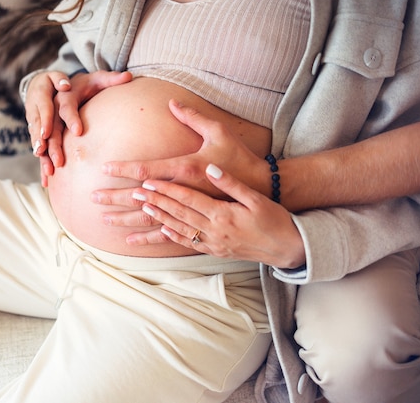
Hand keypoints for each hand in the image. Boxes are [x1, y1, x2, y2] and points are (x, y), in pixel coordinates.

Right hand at [24, 70, 131, 185]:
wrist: (64, 86)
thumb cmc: (86, 84)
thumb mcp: (97, 78)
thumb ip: (112, 79)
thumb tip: (129, 76)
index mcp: (65, 96)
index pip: (67, 107)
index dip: (71, 118)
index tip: (79, 131)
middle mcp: (53, 110)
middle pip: (51, 128)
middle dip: (53, 144)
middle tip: (59, 160)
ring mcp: (47, 123)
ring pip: (43, 141)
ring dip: (45, 156)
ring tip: (50, 170)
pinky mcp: (45, 134)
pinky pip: (43, 150)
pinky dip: (43, 164)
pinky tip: (46, 180)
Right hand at [24, 71, 71, 185]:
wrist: (37, 86)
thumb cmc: (53, 81)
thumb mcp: (56, 76)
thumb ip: (60, 79)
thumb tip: (65, 85)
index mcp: (41, 96)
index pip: (44, 109)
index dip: (45, 121)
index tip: (47, 132)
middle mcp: (35, 111)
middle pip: (38, 129)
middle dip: (41, 142)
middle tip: (43, 153)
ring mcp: (34, 124)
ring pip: (37, 142)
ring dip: (42, 156)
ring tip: (47, 170)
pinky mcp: (37, 135)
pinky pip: (40, 150)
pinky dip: (43, 164)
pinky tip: (47, 179)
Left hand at [93, 100, 266, 228]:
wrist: (264, 189)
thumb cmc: (240, 157)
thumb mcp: (219, 132)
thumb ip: (194, 117)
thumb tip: (171, 101)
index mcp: (186, 168)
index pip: (147, 169)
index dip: (124, 169)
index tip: (103, 168)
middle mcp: (183, 192)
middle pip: (141, 197)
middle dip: (115, 197)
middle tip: (92, 196)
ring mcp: (189, 211)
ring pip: (150, 219)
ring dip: (125, 219)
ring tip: (103, 219)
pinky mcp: (195, 223)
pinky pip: (166, 234)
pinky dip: (147, 238)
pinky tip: (130, 240)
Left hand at [131, 164, 305, 268]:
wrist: (288, 246)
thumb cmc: (274, 217)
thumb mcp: (255, 195)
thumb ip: (230, 182)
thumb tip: (211, 169)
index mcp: (223, 212)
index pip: (187, 198)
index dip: (165, 190)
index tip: (146, 183)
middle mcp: (214, 229)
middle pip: (177, 213)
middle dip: (153, 203)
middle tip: (131, 195)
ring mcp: (213, 242)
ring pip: (178, 229)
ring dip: (156, 220)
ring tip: (138, 211)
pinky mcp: (216, 250)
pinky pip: (189, 243)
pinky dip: (172, 236)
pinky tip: (160, 231)